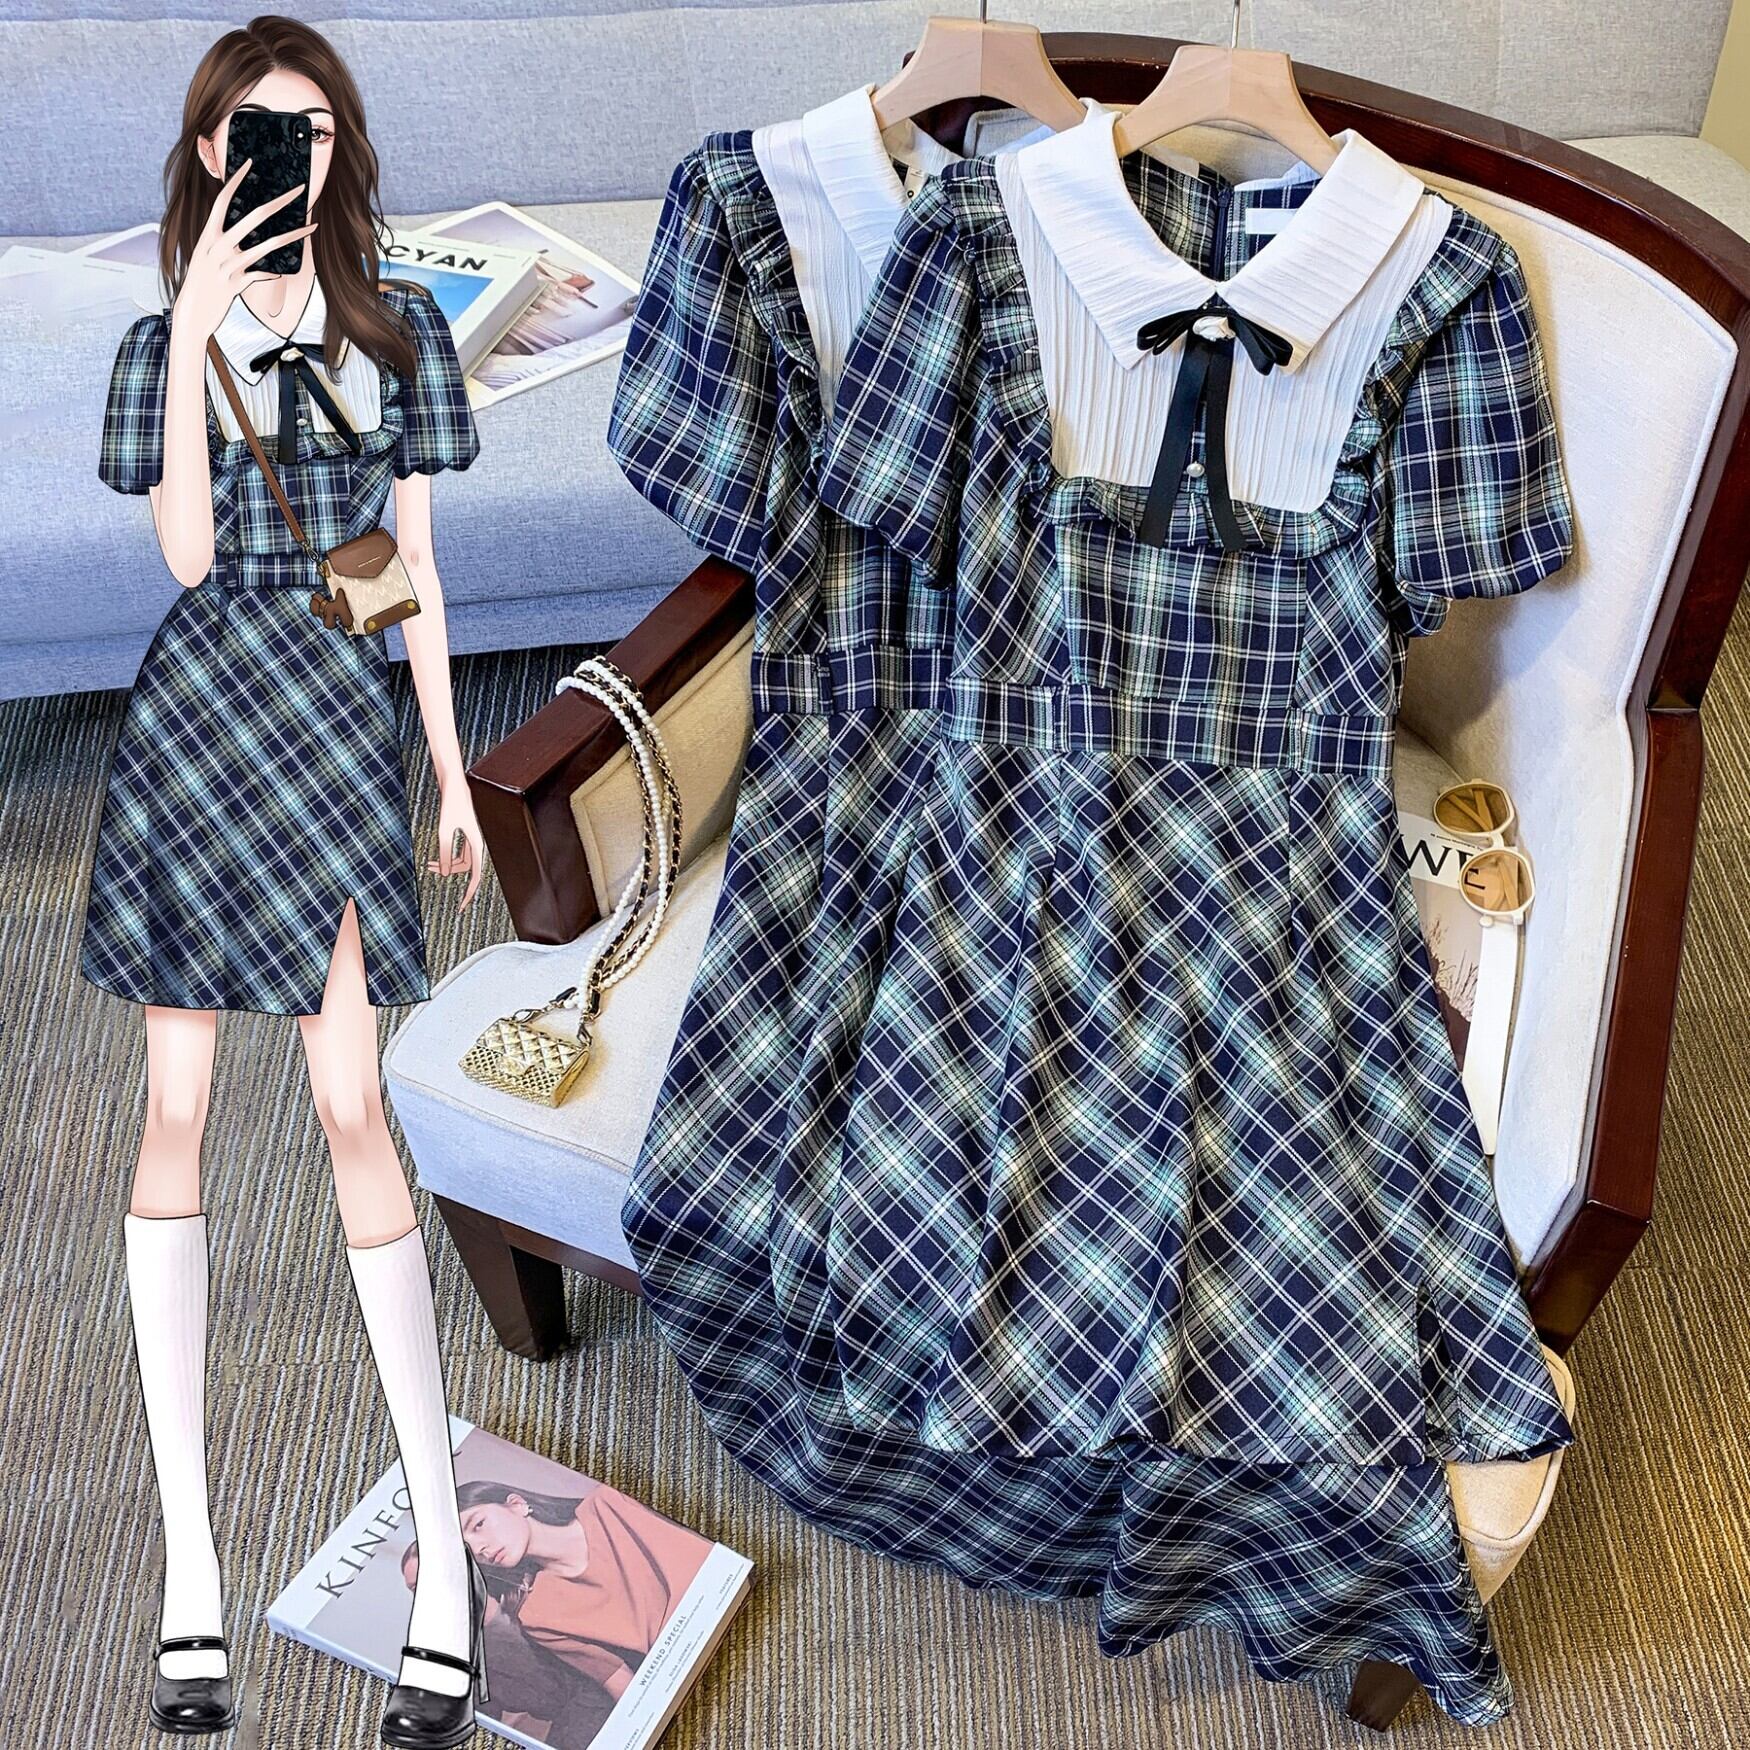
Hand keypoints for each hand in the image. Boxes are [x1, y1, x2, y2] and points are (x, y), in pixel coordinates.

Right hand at [170, 157, 317, 342]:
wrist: (191, 313)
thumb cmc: (201, 284)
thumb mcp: (207, 257)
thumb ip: (223, 243)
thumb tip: (244, 235)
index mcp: (208, 235)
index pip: (223, 200)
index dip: (236, 181)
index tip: (251, 164)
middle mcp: (217, 246)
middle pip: (253, 217)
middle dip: (279, 202)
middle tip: (299, 190)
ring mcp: (228, 266)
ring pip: (267, 246)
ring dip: (293, 236)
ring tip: (312, 228)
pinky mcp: (236, 285)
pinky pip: (262, 275)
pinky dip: (273, 272)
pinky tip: (283, 270)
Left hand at [428, 779, 484, 908]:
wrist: (453, 782)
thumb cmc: (452, 802)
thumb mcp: (444, 830)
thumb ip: (445, 851)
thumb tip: (446, 873)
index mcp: (476, 843)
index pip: (475, 875)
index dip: (470, 892)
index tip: (462, 905)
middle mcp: (476, 842)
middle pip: (466, 868)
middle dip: (449, 874)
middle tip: (434, 877)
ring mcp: (470, 837)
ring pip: (461, 860)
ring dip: (445, 864)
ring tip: (430, 866)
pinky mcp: (463, 832)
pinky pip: (458, 851)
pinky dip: (446, 856)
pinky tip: (435, 859)